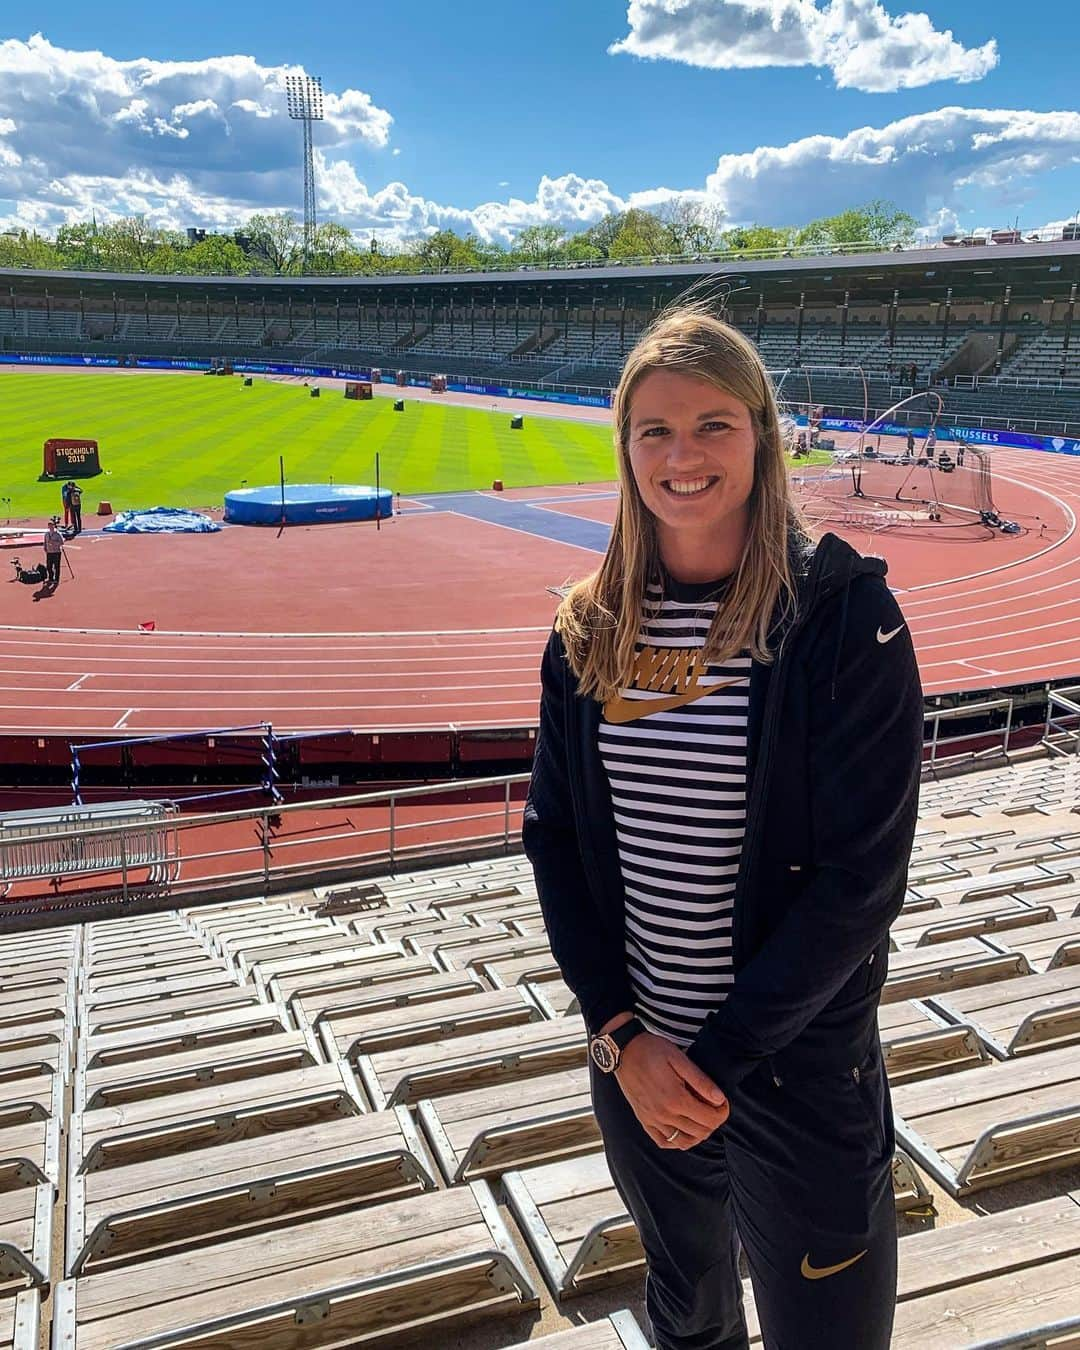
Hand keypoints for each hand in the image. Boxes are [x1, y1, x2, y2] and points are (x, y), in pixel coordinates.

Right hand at [615, 1031, 728, 1148]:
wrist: (624, 1050)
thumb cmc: (652, 1050)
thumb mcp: (679, 1059)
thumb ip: (701, 1081)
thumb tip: (720, 1098)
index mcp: (676, 1099)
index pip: (709, 1119)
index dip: (722, 1112)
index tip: (723, 1102)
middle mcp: (664, 1115)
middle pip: (700, 1132)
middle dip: (713, 1122)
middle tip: (714, 1107)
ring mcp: (652, 1120)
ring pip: (683, 1142)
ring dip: (698, 1134)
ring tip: (701, 1119)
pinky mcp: (643, 1120)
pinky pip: (663, 1142)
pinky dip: (677, 1141)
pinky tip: (682, 1129)